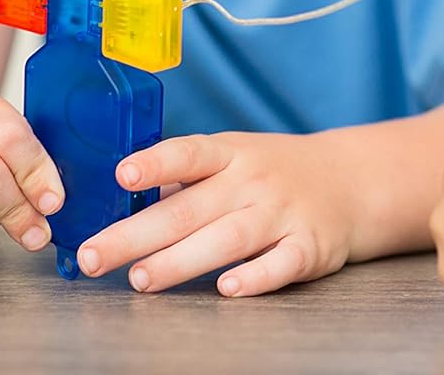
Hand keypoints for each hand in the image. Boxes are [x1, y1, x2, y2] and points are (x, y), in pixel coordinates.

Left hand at [74, 131, 356, 296]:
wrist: (349, 182)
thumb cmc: (271, 173)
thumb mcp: (231, 158)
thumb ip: (183, 181)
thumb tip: (118, 206)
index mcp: (229, 154)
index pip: (188, 154)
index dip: (154, 164)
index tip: (122, 176)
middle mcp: (252, 182)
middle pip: (189, 209)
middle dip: (136, 236)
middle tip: (94, 256)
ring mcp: (282, 214)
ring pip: (227, 239)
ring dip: (181, 261)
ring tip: (141, 279)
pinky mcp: (308, 247)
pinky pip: (280, 264)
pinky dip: (255, 277)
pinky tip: (226, 288)